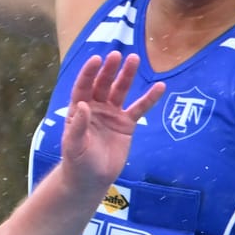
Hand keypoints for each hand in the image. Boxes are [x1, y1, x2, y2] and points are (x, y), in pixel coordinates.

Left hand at [55, 52, 164, 188]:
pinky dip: (149, 98)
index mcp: (78, 109)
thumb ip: (78, 126)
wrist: (92, 179)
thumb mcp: (74, 146)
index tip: (96, 60)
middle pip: (103, 84)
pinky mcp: (126, 124)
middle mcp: (95, 107)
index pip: (83, 87)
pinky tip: (160, 87)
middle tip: (117, 55)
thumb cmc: (77, 162)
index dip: (89, 73)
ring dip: (127, 75)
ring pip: (120, 91)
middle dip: (109, 70)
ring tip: (134, 59)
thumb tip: (83, 105)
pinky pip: (139, 109)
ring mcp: (112, 114)